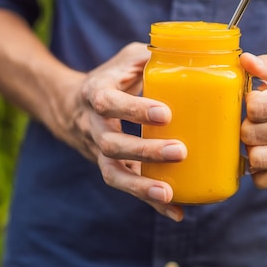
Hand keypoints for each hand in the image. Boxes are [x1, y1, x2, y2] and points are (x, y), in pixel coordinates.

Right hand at [65, 42, 186, 220]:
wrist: (74, 106)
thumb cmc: (113, 78)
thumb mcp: (127, 59)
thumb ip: (153, 57)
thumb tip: (193, 54)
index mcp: (98, 95)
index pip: (111, 104)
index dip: (135, 110)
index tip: (165, 114)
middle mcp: (94, 127)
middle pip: (112, 145)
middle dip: (145, 151)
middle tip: (180, 151)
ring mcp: (100, 153)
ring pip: (114, 173)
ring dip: (141, 186)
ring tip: (169, 193)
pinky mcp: (112, 169)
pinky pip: (129, 188)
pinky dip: (151, 203)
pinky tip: (176, 212)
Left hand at [240, 39, 266, 188]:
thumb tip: (246, 63)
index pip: (259, 107)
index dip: (250, 99)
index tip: (259, 94)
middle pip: (254, 134)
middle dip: (247, 120)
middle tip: (258, 113)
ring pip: (258, 160)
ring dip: (250, 144)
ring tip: (260, 130)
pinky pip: (266, 179)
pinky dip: (258, 166)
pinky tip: (266, 148)